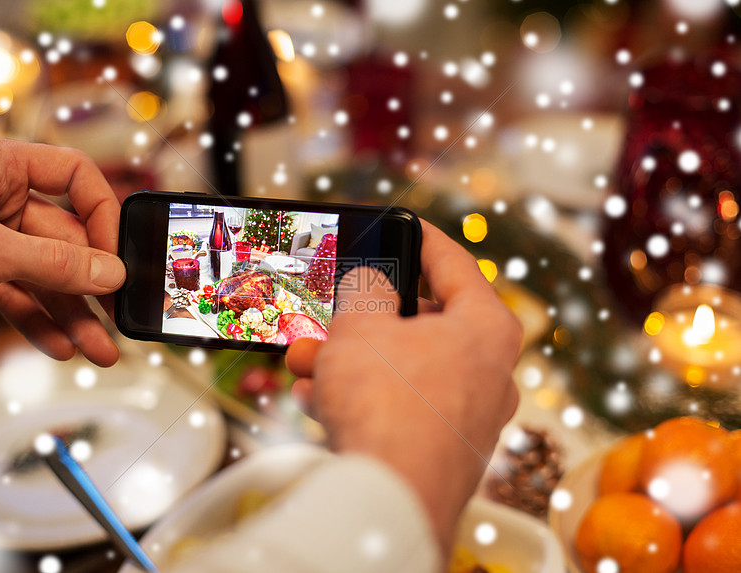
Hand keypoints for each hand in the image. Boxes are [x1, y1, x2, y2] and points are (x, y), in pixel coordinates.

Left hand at [0, 139, 124, 366]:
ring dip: (70, 313)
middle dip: (89, 285)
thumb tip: (110, 274)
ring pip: (45, 274)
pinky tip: (59, 346)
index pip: (74, 175)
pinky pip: (20, 294)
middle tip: (114, 320)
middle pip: (65, 238)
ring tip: (96, 349)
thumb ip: (53, 263)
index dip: (101, 213)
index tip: (114, 256)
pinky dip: (38, 320)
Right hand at [286, 220, 521, 551]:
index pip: (455, 263)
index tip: (400, 225)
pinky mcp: (442, 451)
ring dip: (349, 360)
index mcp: (486, 328)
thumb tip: (371, 282)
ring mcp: (467, 416)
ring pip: (402, 369)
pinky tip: (317, 398)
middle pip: (421, 323)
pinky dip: (359, 398)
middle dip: (362, 318)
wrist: (390, 501)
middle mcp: (489, 372)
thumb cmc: (387, 405)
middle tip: (332, 309)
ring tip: (306, 358)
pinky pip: (398, 408)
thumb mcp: (363, 325)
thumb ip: (365, 289)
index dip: (420, 238)